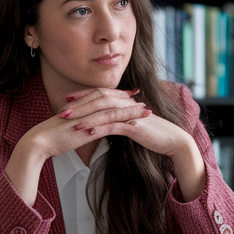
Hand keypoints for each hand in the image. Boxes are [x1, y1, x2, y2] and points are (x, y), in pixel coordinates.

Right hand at [20, 87, 149, 160]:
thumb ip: (78, 126)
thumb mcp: (67, 129)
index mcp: (80, 107)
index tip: (128, 95)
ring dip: (132, 111)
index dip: (116, 96)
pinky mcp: (89, 128)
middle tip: (142, 97)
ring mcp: (88, 117)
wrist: (39, 141)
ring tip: (147, 111)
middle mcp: (86, 109)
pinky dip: (125, 122)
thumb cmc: (50, 138)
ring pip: (115, 110)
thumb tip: (86, 129)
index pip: (101, 97)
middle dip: (128, 99)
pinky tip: (136, 125)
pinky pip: (110, 123)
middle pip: (111, 100)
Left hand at [62, 87, 197, 159]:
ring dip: (85, 116)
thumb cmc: (152, 133)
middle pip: (98, 99)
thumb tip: (105, 123)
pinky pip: (113, 125)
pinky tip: (86, 132)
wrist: (173, 140)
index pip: (100, 93)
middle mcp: (127, 103)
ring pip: (103, 111)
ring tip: (69, 121)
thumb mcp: (132, 124)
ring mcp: (131, 114)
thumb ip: (119, 119)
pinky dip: (98, 128)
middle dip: (79, 105)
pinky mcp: (135, 127)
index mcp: (125, 101)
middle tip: (61, 111)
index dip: (83, 95)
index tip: (67, 99)